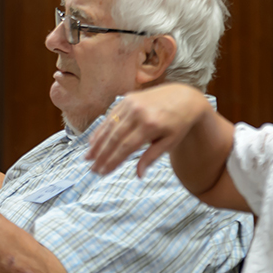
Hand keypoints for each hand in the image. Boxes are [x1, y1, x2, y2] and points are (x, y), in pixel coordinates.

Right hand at [85, 83, 208, 176]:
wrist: (184, 98)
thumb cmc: (178, 124)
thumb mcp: (170, 142)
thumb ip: (152, 157)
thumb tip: (138, 175)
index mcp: (150, 125)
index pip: (126, 147)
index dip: (112, 161)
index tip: (103, 172)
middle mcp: (138, 113)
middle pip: (114, 138)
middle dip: (101, 155)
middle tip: (92, 169)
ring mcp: (131, 104)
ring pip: (109, 127)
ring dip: (97, 144)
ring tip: (88, 158)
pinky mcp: (127, 98)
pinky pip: (110, 116)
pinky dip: (101, 130)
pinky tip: (93, 142)